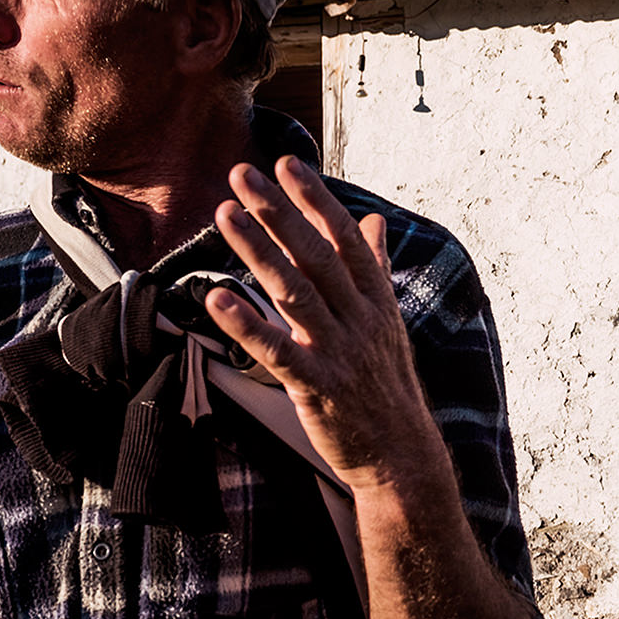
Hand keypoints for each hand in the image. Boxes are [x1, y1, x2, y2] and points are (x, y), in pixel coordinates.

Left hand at [203, 155, 442, 493]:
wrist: (401, 454)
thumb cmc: (387, 386)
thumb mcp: (388, 321)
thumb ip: (375, 268)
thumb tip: (373, 222)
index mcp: (376, 300)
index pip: (344, 238)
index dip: (315, 198)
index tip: (286, 163)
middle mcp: (360, 319)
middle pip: (316, 255)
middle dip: (278, 211)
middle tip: (243, 174)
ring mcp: (339, 353)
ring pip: (295, 293)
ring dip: (258, 250)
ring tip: (225, 214)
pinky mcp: (317, 388)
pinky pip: (278, 351)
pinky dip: (246, 324)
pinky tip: (216, 298)